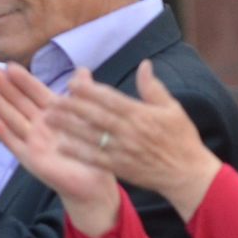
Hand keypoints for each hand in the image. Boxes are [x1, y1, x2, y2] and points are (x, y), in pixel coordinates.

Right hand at [0, 64, 121, 235]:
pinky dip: (3, 133)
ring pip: (12, 118)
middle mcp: (40, 125)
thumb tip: (82, 70)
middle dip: (4, 87)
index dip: (23, 79)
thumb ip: (83, 94)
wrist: (94, 182)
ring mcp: (33, 141)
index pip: (35, 92)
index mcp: (53, 113)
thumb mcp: (88, 118)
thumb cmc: (91, 150)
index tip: (10, 64)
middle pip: (19, 102)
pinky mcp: (31, 159)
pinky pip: (15, 144)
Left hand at [42, 61, 222, 219]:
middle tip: (51, 100)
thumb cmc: (181, 139)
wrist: (187, 174)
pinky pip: (95, 159)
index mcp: (141, 114)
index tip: (71, 83)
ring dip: (68, 128)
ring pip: (91, 136)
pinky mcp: (120, 167)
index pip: (110, 99)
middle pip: (95, 116)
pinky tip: (62, 146)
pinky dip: (78, 152)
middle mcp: (129, 131)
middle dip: (72, 107)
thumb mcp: (172, 109)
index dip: (89, 91)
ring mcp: (123, 151)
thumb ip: (153, 88)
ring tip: (49, 120)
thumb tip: (144, 64)